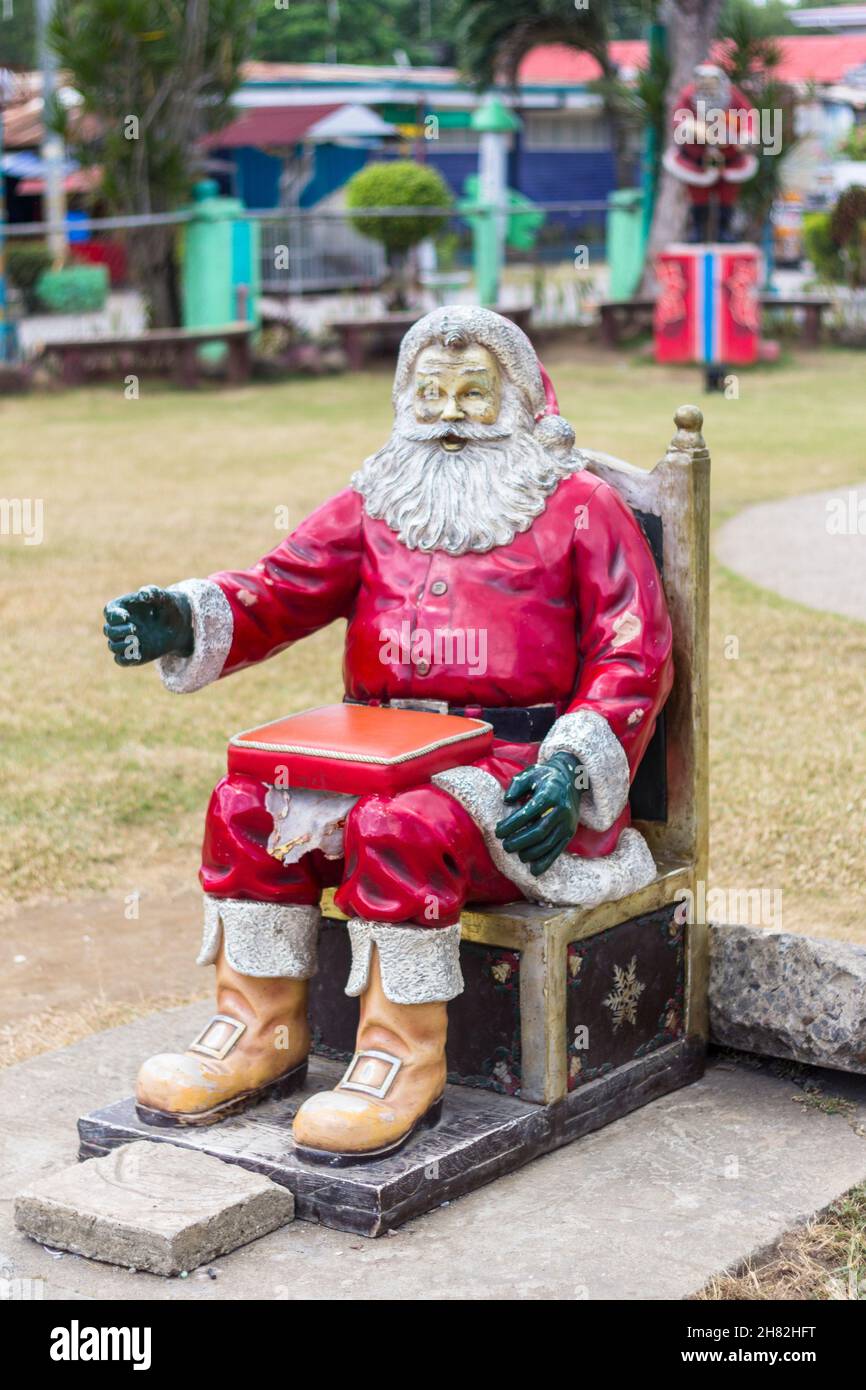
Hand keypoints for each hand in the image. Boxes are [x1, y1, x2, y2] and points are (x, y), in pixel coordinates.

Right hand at [103, 585, 193, 666]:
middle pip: (108, 630)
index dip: (114, 615)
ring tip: (136, 640)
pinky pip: (121, 660)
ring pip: (112, 646)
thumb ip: (153, 592)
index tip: (126, 616)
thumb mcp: (163, 597)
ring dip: (121, 645)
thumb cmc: (168, 606)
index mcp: (123, 608)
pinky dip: (125, 659)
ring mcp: (126, 640)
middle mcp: (121, 625)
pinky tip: (138, 655)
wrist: (179, 625)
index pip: (109, 612)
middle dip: (118, 631)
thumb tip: (142, 593)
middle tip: (134, 628)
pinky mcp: (133, 654)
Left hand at [495, 751, 582, 876]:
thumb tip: (507, 801)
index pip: (528, 813)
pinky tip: (534, 870)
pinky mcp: (570, 832)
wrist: (571, 779)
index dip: (511, 825)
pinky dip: (546, 862)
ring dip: (530, 853)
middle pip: (538, 832)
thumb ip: (516, 786)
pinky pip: (558, 850)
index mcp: (550, 793)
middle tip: (505, 846)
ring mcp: (568, 822)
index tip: (498, 832)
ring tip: (517, 854)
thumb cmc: (544, 777)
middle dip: (519, 842)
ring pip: (548, 843)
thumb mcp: (529, 773)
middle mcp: (561, 809)